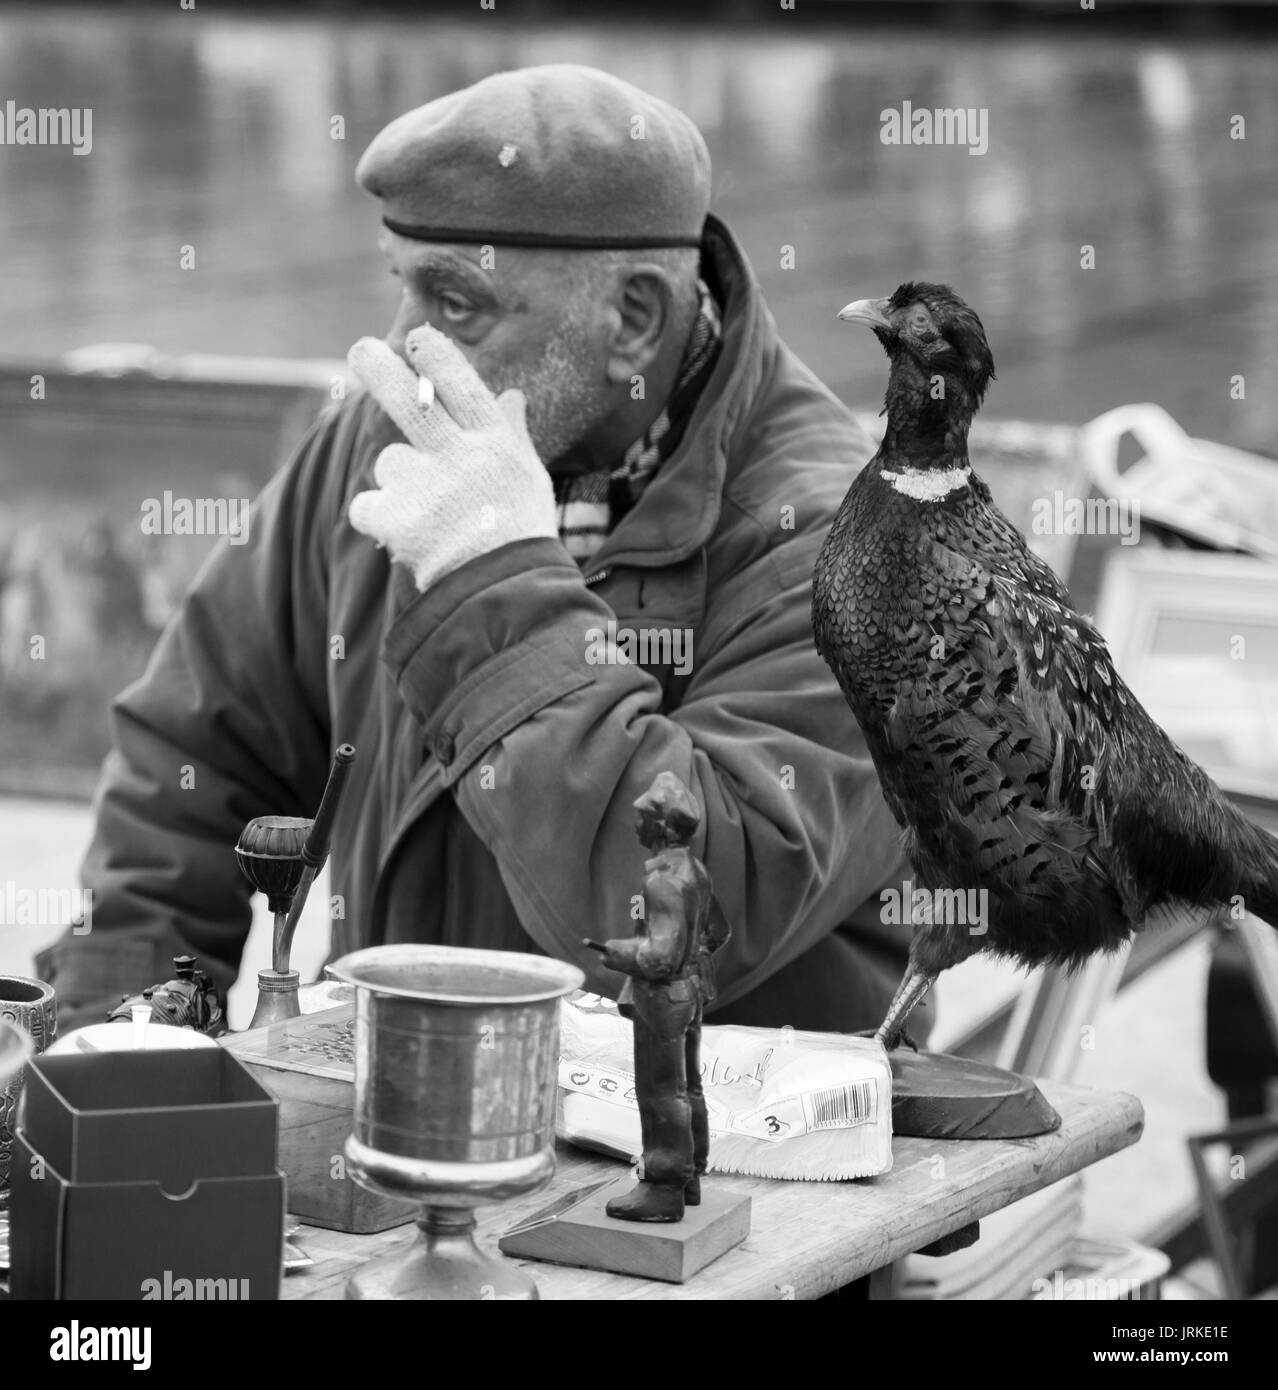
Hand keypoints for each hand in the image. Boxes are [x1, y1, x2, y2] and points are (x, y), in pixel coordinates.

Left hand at [347, 325, 557, 591]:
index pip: (461, 385)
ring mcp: (427, 488)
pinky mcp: (397, 520)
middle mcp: (460, 458)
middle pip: (410, 401)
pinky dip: (377, 517)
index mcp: (494, 444)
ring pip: (389, 464)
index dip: (437, 356)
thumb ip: (512, 433)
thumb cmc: (520, 534)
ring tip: (429, 515)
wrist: (504, 596)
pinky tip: (404, 535)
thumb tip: (512, 394)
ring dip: (398, 481)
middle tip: (360, 351)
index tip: (418, 337)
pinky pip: (368, 504)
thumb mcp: (529, 478)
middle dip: (380, 370)